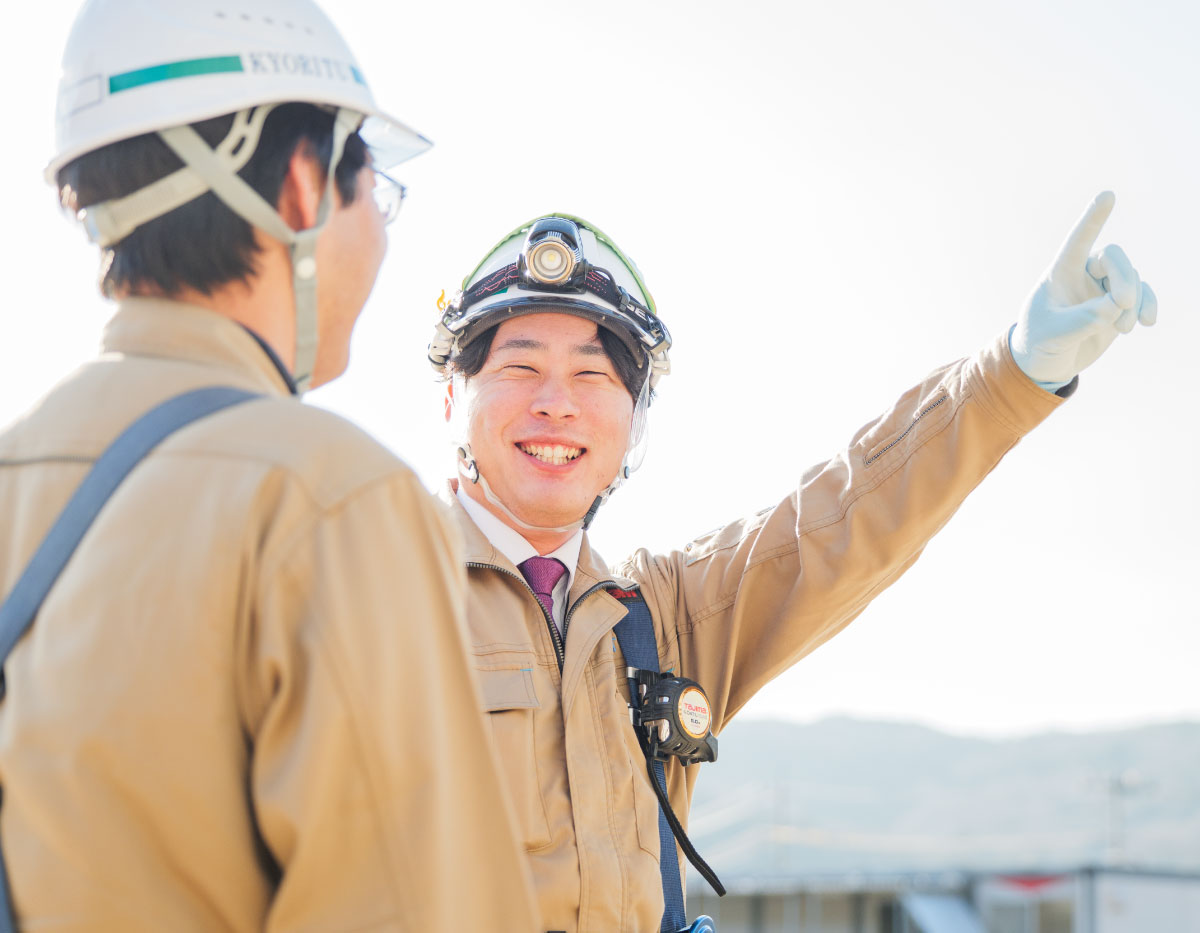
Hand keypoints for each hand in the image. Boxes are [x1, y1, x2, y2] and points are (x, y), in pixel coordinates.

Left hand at [1010, 191, 1156, 390]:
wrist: (1046, 365)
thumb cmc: (1039, 342)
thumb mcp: (1053, 335)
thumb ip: (1082, 320)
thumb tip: (1116, 306)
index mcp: (1060, 274)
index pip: (1077, 241)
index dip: (1092, 219)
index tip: (1107, 195)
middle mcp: (1083, 275)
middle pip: (1113, 259)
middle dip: (1123, 278)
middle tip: (1123, 303)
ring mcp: (1103, 289)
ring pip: (1130, 279)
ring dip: (1132, 302)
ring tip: (1121, 328)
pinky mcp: (1118, 305)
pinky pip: (1142, 296)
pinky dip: (1148, 305)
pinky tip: (1147, 321)